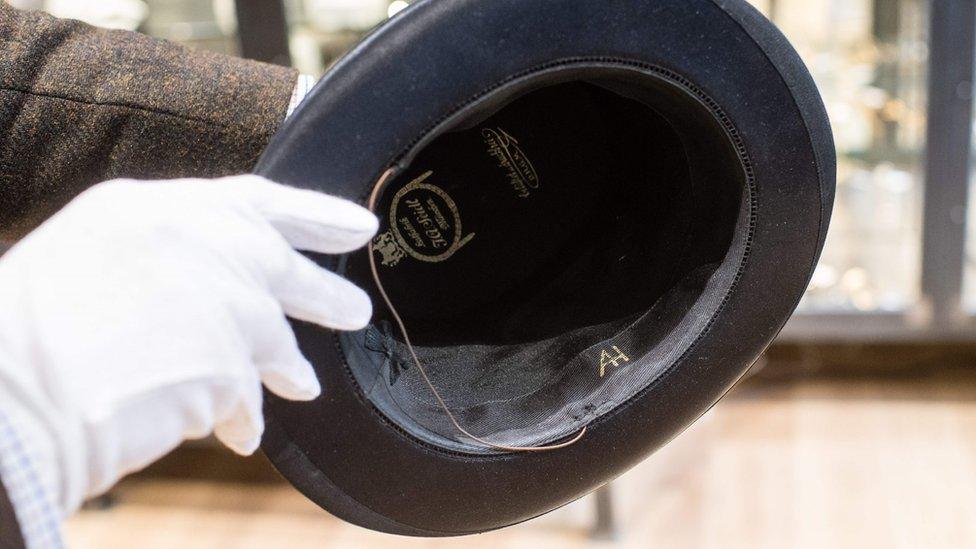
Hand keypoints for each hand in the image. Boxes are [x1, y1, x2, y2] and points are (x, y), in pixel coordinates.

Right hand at [0, 175, 377, 514]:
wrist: (3, 399)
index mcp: (150, 208)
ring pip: (273, 335)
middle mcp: (194, 244)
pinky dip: (243, 416)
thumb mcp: (90, 263)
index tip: (360, 225)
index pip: (254, 199)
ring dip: (289, 364)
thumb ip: (163, 263)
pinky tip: (242, 432)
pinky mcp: (229, 365)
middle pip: (280, 263)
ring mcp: (217, 301)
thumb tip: (210, 294)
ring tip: (307, 382)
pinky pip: (247, 399)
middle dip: (322, 291)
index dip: (314, 212)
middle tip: (358, 311)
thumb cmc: (26, 337)